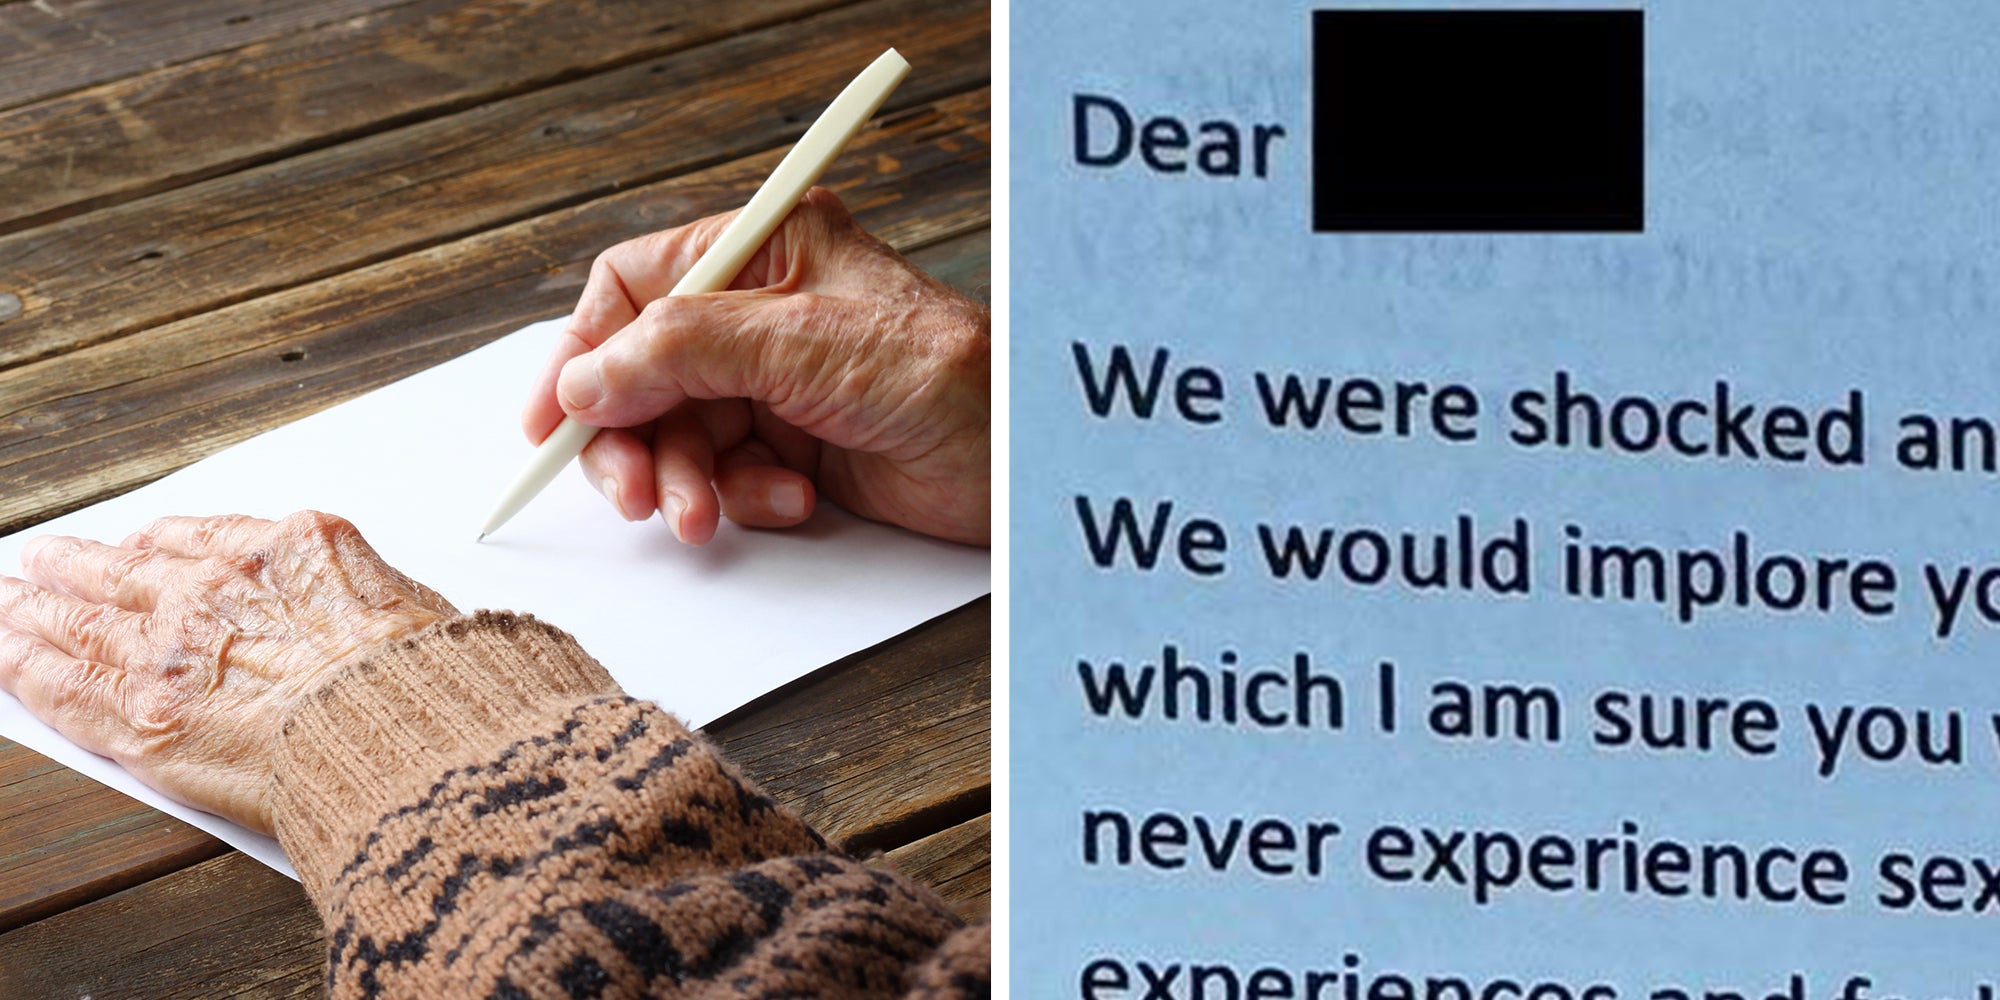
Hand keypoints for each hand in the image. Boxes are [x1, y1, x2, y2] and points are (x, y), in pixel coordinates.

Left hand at [0, 511, 455, 833]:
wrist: (414, 735)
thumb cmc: (432, 683)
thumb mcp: (411, 607)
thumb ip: (358, 598)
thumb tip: (353, 612)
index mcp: (293, 547)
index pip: (200, 538)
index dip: (157, 544)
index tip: (137, 544)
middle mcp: (226, 588)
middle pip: (130, 570)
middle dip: (82, 566)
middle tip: (46, 561)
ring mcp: (177, 651)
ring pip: (84, 620)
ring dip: (38, 611)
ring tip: (12, 603)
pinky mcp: (149, 716)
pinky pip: (67, 685)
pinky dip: (27, 668)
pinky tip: (8, 656)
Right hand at [522, 187, 989, 546]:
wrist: (1016, 454)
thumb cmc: (940, 371)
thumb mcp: (795, 343)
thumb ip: (678, 352)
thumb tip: (587, 381)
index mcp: (762, 251)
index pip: (632, 289)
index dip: (583, 354)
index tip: (551, 422)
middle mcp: (761, 313)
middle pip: (642, 375)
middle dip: (631, 439)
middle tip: (631, 493)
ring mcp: (777, 381)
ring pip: (679, 436)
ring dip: (684, 482)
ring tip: (703, 513)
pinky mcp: (797, 445)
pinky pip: (727, 476)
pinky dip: (744, 497)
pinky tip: (790, 497)